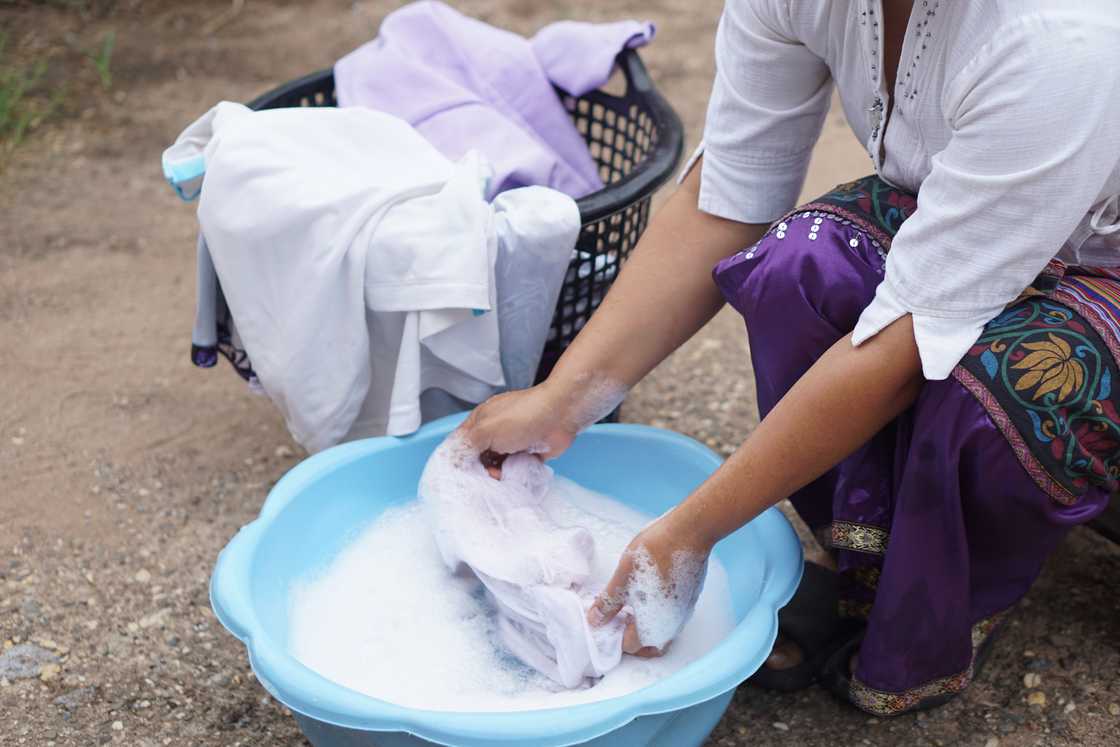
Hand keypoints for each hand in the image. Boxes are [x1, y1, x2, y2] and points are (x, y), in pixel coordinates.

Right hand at [459, 383, 578, 475]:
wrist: (560, 415)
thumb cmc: (522, 416)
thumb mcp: (485, 429)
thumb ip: (467, 445)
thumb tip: (454, 460)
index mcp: (481, 421)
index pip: (461, 443)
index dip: (458, 460)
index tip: (459, 476)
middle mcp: (495, 432)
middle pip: (478, 458)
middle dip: (480, 470)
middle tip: (487, 476)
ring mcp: (512, 443)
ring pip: (496, 466)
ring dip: (498, 474)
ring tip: (504, 475)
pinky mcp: (527, 454)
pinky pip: (515, 470)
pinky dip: (513, 475)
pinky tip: (515, 477)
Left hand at [588, 509, 713, 656]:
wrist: (689, 532)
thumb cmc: (653, 553)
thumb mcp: (622, 578)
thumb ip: (608, 603)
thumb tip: (595, 620)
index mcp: (653, 626)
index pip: (629, 647)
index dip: (614, 637)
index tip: (605, 623)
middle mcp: (671, 625)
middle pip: (650, 647)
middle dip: (633, 640)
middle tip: (617, 621)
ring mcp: (684, 612)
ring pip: (663, 633)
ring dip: (647, 628)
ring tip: (630, 608)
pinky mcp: (690, 598)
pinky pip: (672, 617)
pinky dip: (659, 615)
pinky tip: (648, 595)